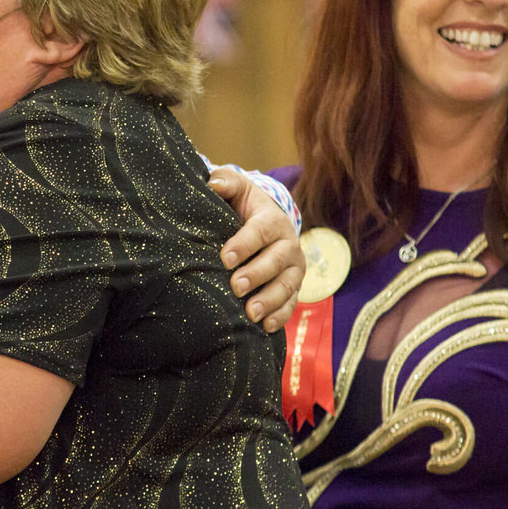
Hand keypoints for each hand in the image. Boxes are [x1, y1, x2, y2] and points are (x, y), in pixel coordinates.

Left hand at [208, 166, 304, 331]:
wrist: (264, 221)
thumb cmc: (243, 205)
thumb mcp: (236, 188)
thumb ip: (225, 182)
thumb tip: (214, 184)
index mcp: (272, 219)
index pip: (260, 231)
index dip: (244, 244)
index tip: (224, 257)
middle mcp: (288, 243)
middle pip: (277, 260)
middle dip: (257, 274)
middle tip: (236, 287)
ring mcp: (293, 268)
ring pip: (287, 285)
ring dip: (270, 300)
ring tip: (250, 313)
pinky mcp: (293, 287)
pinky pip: (291, 303)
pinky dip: (280, 315)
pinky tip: (265, 327)